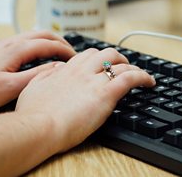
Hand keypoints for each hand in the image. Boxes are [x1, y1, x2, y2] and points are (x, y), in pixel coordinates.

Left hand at [0, 31, 75, 112]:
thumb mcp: (11, 87)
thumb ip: (37, 75)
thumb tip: (57, 67)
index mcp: (16, 49)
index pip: (49, 44)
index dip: (66, 50)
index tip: (77, 59)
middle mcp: (10, 42)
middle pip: (43, 33)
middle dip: (60, 41)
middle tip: (72, 54)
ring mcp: (3, 45)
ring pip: (33, 35)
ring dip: (49, 41)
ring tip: (59, 53)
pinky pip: (23, 40)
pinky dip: (37, 44)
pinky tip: (37, 56)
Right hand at [14, 47, 155, 152]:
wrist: (38, 127)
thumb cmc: (32, 114)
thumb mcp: (33, 88)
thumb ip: (45, 76)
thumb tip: (55, 69)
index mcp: (65, 70)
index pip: (86, 56)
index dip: (97, 59)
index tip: (102, 65)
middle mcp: (81, 71)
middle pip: (106, 53)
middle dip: (117, 58)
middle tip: (123, 66)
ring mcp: (94, 80)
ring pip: (120, 63)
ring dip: (132, 66)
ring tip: (140, 74)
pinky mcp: (106, 93)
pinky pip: (131, 78)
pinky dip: (143, 77)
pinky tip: (149, 82)